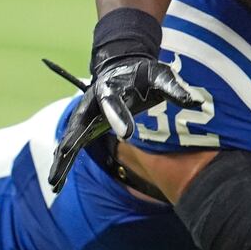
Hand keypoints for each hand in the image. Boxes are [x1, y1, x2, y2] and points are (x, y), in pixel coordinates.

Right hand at [47, 56, 199, 191]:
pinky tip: (57, 184)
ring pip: (70, 138)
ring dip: (62, 159)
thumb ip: (174, 89)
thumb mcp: (160, 75)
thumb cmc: (142, 73)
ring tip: (55, 182)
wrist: (120, 65)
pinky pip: (72, 146)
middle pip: (80, 122)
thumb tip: (196, 102)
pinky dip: (64, 164)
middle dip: (73, 139)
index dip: (119, 117)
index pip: (114, 103)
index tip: (127, 135)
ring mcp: (85, 116)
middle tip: (65, 153)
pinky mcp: (85, 127)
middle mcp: (92, 102)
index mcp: (111, 87)